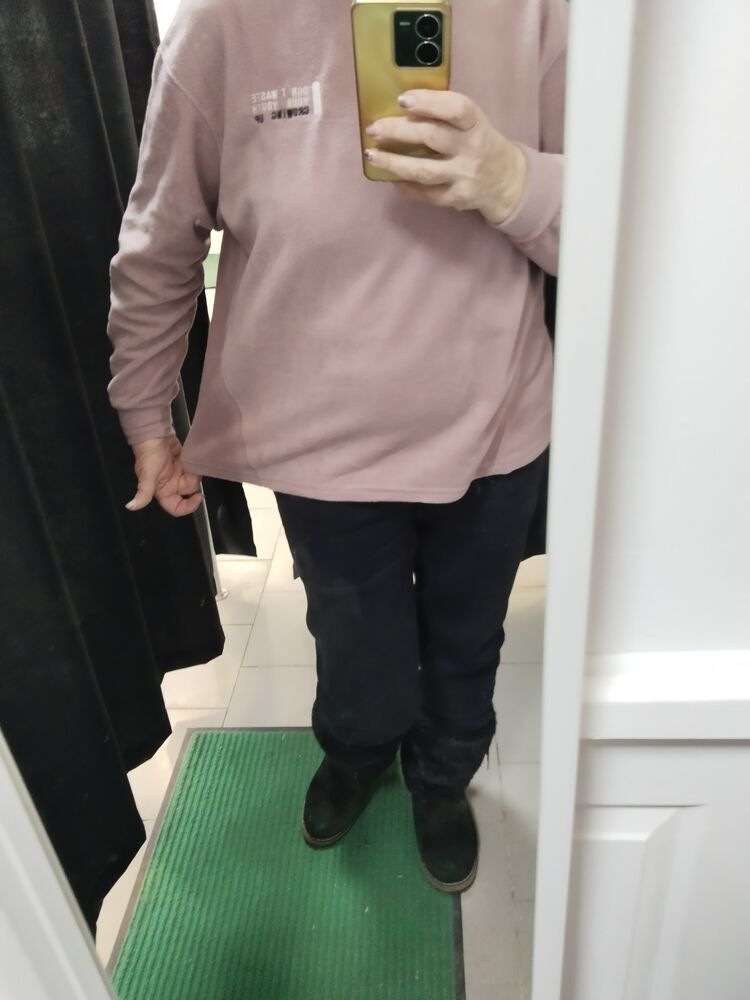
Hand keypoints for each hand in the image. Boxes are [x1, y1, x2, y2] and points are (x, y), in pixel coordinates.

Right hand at [126, 434, 203, 516]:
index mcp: (163, 491)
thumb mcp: (146, 475)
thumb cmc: (148, 454)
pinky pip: (194, 469)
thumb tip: (131, 507)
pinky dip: (196, 465)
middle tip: (189, 470)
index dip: (189, 506)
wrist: (154, 433)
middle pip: (189, 490)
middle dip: (192, 481)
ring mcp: (178, 473)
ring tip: (188, 462)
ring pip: (194, 479)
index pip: (177, 508)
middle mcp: (171, 484)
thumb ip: (143, 492)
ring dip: (195, 472)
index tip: (198, 497)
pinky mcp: (183, 464)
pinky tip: (192, 459)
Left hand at [365, 90, 526, 224]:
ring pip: (424, 170)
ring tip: (372, 155)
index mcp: (475, 123)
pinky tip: (390, 177)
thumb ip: (444, 114)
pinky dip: (405, 185)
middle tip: (374, 129)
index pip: (456, 108)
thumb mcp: (472, 122)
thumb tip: (401, 108)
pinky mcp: (457, 198)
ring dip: (394, 163)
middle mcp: (471, 149)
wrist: (505, 179)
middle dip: (398, 131)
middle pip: (431, 137)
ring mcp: (464, 176)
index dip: (429, 102)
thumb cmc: (478, 142)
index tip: (403, 99)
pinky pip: (426, 194)